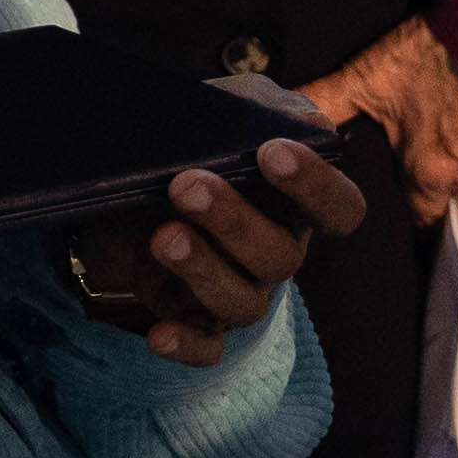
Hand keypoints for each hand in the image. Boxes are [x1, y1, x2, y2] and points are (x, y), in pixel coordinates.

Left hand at [70, 139, 366, 368]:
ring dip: (204, 270)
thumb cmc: (188, 143)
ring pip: (244, 304)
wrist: (118, 189)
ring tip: (163, 237)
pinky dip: (184, 346)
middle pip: (280, 256)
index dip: (316, 186)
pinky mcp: (194, 321)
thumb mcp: (221, 110)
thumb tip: (303, 122)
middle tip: (186, 185)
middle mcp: (275, 252)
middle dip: (234, 221)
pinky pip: (205, 350)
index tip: (272, 153)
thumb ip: (261, 108)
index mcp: (294, 201)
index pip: (340, 207)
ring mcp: (238, 291)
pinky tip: (157, 335)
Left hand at [302, 15, 457, 224]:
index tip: (402, 239)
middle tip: (427, 203)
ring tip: (449, 151)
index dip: (413, 235)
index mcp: (433, 174)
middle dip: (447, 216)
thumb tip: (285, 113)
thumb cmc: (436, 58)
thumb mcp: (370, 77)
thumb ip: (327, 101)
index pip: (424, 226)